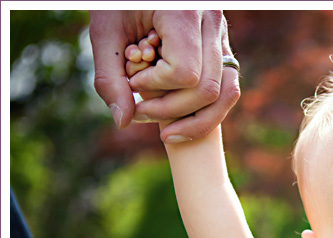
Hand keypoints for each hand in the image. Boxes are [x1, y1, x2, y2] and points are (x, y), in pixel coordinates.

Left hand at [89, 10, 239, 141]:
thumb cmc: (118, 4)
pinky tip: (179, 116)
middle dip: (172, 111)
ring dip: (197, 120)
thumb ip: (109, 77)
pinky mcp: (223, 48)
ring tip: (166, 130)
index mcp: (184, 13)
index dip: (156, 88)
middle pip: (208, 89)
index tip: (132, 81)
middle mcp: (211, 23)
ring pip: (226, 93)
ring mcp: (222, 36)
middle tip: (141, 110)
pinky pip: (227, 88)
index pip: (185, 73)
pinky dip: (206, 109)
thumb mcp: (105, 32)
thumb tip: (124, 122)